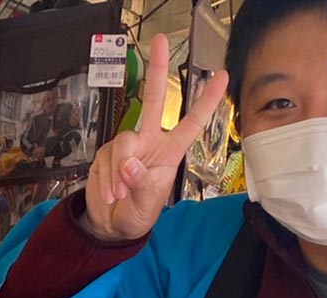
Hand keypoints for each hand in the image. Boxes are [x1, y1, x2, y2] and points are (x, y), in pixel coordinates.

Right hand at [83, 33, 229, 242]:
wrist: (109, 226)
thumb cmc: (136, 215)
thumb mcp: (146, 207)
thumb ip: (141, 185)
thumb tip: (130, 164)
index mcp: (169, 152)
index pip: (191, 123)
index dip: (206, 101)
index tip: (221, 77)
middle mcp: (149, 142)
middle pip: (153, 101)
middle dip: (156, 70)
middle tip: (159, 42)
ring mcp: (126, 147)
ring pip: (122, 142)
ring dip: (119, 173)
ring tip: (118, 195)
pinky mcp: (105, 154)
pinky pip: (105, 160)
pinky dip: (106, 180)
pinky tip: (109, 194)